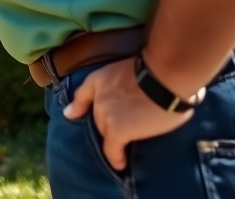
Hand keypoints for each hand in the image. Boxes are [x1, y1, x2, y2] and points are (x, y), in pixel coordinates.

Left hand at [63, 57, 192, 170]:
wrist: (163, 76)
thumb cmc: (154, 71)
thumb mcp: (127, 71)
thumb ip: (119, 86)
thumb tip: (125, 96)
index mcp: (99, 79)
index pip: (83, 94)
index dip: (77, 106)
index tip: (71, 114)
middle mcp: (98, 96)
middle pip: (98, 117)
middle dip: (107, 122)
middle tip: (121, 128)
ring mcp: (106, 113)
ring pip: (106, 132)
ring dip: (112, 138)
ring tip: (121, 146)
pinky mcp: (117, 129)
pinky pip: (112, 149)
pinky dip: (115, 157)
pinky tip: (120, 163)